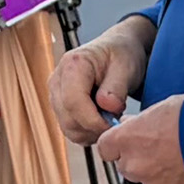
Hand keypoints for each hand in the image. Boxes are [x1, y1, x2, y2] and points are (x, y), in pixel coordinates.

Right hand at [50, 22, 150, 149]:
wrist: (116, 51)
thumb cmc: (122, 55)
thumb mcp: (126, 66)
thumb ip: (117, 87)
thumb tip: (108, 107)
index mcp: (73, 65)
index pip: (73, 102)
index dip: (93, 120)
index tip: (114, 125)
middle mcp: (58, 80)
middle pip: (68, 119)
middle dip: (94, 128)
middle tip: (117, 121)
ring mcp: (56, 95)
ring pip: (68, 128)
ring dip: (92, 132)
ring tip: (110, 118)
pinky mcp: (60, 107)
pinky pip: (71, 130)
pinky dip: (88, 132)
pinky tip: (102, 121)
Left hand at [97, 95, 183, 183]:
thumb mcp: (162, 107)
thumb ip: (141, 121)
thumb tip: (129, 125)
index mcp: (127, 140)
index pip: (105, 148)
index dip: (117, 145)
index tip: (129, 141)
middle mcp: (136, 166)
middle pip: (127, 168)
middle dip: (140, 160)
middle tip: (163, 149)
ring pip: (151, 182)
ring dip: (162, 174)